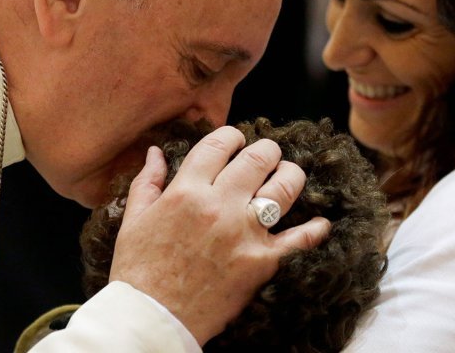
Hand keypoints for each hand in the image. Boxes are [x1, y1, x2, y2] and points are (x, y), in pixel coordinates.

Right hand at [109, 126, 330, 344]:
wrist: (153, 319)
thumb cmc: (139, 271)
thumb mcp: (134, 220)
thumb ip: (148, 181)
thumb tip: (155, 152)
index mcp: (186, 191)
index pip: (219, 144)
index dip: (231, 135)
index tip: (235, 140)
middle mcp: (220, 206)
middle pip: (258, 158)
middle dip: (265, 149)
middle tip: (266, 154)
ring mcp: (245, 233)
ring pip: (284, 187)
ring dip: (291, 174)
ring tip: (288, 174)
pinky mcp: (263, 262)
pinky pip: (301, 239)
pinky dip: (315, 229)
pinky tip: (320, 223)